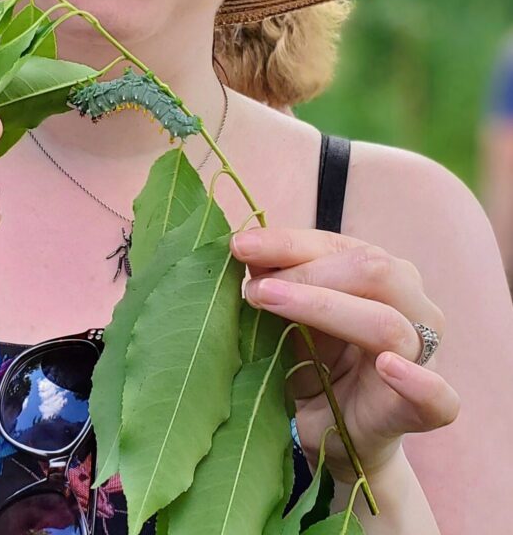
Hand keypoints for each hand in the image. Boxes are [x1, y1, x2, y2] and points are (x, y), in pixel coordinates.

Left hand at [230, 228, 459, 480]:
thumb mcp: (290, 319)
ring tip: (271, 303)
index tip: (240, 246)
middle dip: (306, 273)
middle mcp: (412, 306)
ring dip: (325, 308)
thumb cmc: (316, 363)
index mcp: (382, 274)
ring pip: (387, 323)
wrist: (335, 435)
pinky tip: (387, 367)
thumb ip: (277, 283)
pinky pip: (438, 396)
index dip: (287, 243)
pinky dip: (416, 381)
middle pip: (372, 271)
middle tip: (253, 288)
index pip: (337, 246)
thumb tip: (245, 249)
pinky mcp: (427, 411)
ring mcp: (425, 357)